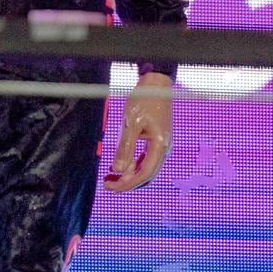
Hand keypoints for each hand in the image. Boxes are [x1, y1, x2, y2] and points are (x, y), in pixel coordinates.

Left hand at [104, 72, 172, 192]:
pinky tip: (119, 165)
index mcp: (160, 145)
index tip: (112, 188)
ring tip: (110, 178)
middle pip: (146, 174)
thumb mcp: (131, 122)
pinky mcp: (156, 140)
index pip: (145, 173)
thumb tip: (118, 170)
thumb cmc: (144, 100)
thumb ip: (126, 147)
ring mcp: (161, 145)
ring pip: (145, 167)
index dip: (128, 184)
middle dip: (128, 182)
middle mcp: (163, 148)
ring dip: (129, 174)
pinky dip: (133, 164)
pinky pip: (145, 158)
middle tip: (108, 186)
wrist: (156, 83)